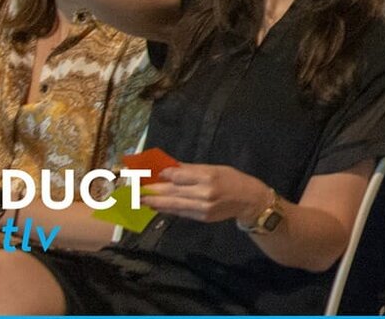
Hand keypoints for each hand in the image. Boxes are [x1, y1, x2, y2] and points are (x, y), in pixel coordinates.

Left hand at [144, 163, 271, 225]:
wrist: (248, 200)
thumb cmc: (231, 179)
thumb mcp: (214, 168)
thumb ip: (191, 169)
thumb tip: (168, 167)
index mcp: (208, 176)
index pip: (179, 176)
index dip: (161, 175)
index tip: (147, 174)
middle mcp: (204, 193)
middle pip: (173, 191)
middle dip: (153, 190)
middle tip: (136, 190)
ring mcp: (202, 208)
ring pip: (174, 204)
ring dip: (156, 202)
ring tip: (141, 200)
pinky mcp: (201, 218)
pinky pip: (180, 212)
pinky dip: (167, 209)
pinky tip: (157, 207)